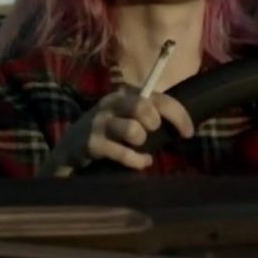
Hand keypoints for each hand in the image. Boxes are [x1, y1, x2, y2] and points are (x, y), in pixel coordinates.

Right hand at [48, 87, 195, 175]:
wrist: (69, 151)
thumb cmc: (106, 135)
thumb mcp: (125, 118)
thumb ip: (147, 116)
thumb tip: (181, 125)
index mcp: (123, 95)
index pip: (157, 97)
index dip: (178, 115)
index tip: (188, 132)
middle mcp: (110, 104)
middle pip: (143, 106)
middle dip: (154, 123)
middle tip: (152, 134)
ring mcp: (99, 123)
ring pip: (133, 130)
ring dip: (141, 144)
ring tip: (139, 148)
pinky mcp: (92, 143)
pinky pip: (122, 152)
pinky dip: (136, 161)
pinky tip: (138, 162)